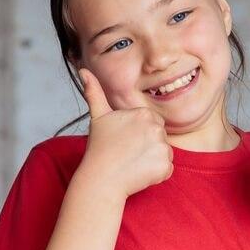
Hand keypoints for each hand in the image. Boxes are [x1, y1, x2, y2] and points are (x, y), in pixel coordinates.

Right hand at [79, 68, 172, 197]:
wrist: (101, 179)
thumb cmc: (99, 148)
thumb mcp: (97, 117)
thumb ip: (94, 92)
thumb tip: (83, 70)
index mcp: (143, 113)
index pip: (152, 122)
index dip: (139, 134)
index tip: (125, 142)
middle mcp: (156, 128)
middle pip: (160, 136)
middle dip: (147, 145)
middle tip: (128, 153)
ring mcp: (161, 148)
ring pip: (164, 152)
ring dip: (152, 160)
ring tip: (132, 163)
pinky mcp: (165, 166)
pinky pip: (166, 169)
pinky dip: (156, 174)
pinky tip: (139, 173)